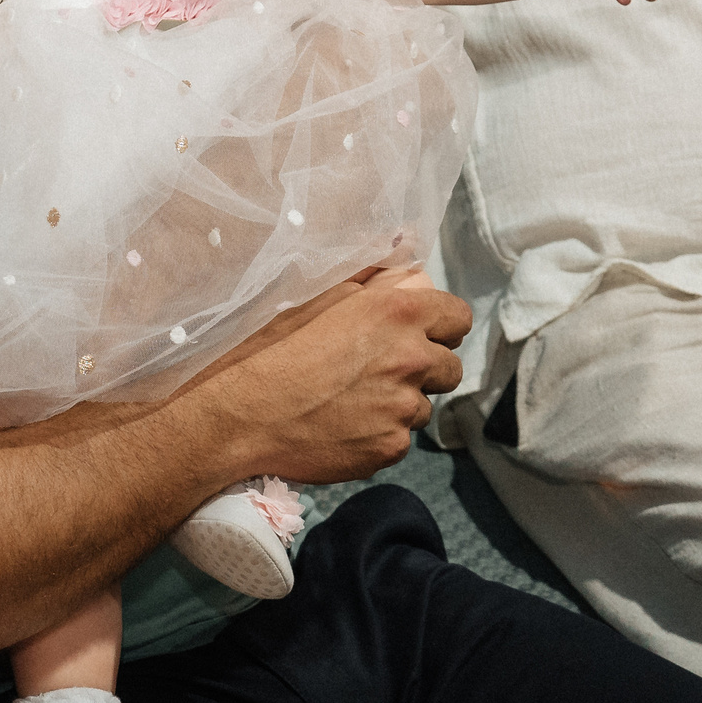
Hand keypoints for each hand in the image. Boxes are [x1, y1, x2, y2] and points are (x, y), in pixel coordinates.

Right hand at [189, 266, 470, 482]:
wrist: (243, 417)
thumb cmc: (270, 350)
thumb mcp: (317, 299)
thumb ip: (371, 280)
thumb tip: (406, 255)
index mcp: (398, 313)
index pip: (459, 317)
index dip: (442, 327)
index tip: (424, 334)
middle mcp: (412, 358)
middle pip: (450, 368)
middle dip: (425, 369)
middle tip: (383, 373)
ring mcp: (404, 408)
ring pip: (421, 406)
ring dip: (398, 404)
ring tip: (352, 403)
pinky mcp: (391, 447)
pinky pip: (398, 439)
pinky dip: (379, 435)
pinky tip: (342, 428)